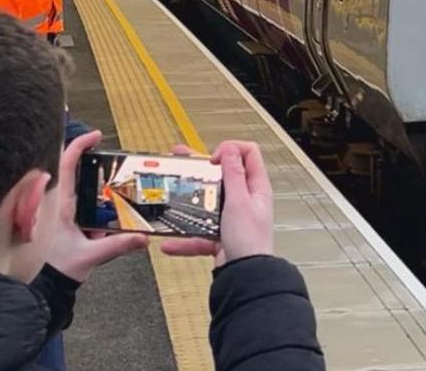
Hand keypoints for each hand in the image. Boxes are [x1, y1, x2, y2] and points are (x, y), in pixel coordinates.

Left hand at [46, 131, 148, 281]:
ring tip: (111, 192)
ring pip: (76, 189)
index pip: (66, 164)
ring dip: (94, 189)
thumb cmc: (56, 271)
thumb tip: (140, 237)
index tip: (95, 135)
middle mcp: (56, 205)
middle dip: (91, 164)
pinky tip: (104, 217)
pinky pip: (79, 206)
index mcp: (59, 205)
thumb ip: (117, 245)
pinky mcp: (62, 224)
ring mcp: (58, 213)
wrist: (42, 289)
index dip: (79, 144)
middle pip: (71, 171)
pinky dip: (92, 206)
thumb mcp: (89, 256)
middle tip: (109, 160)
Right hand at [160, 141, 273, 265]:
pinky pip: (199, 232)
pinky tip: (170, 241)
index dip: (230, 149)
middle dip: (201, 167)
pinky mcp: (220, 235)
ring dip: (188, 201)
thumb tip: (230, 150)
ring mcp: (232, 217)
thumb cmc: (250, 241)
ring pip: (207, 202)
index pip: (248, 153)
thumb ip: (233, 175)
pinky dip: (184, 238)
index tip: (213, 159)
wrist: (245, 275)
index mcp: (256, 187)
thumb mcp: (239, 201)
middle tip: (182, 159)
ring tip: (170, 191)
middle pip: (223, 175)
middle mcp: (245, 200)